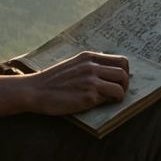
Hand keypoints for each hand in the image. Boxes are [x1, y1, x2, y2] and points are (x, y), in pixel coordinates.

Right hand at [0, 51, 129, 116]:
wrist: (35, 91)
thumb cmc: (53, 80)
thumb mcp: (73, 64)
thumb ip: (90, 65)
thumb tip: (110, 70)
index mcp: (89, 57)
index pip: (121, 60)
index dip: (124, 72)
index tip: (118, 81)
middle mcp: (92, 66)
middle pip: (124, 73)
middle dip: (125, 84)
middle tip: (117, 92)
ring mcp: (91, 81)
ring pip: (121, 87)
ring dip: (119, 95)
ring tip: (110, 99)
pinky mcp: (88, 96)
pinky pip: (109, 99)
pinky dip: (107, 103)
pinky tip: (96, 103)